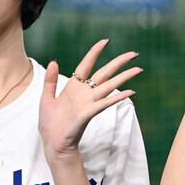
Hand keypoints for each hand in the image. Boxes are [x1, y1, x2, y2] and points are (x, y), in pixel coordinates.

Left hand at [39, 40, 140, 160]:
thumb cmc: (50, 123)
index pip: (86, 65)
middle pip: (105, 73)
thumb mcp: (46, 97)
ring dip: (124, 77)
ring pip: (110, 85)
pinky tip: (130, 91)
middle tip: (133, 54)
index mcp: (74, 86)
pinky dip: (118, 97)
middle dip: (119, 62)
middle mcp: (85, 92)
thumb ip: (50, 80)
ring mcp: (89, 102)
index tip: (105, 41)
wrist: (52, 142)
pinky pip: (105, 102)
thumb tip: (54, 61)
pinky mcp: (89, 113)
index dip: (95, 52)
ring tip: (138, 69)